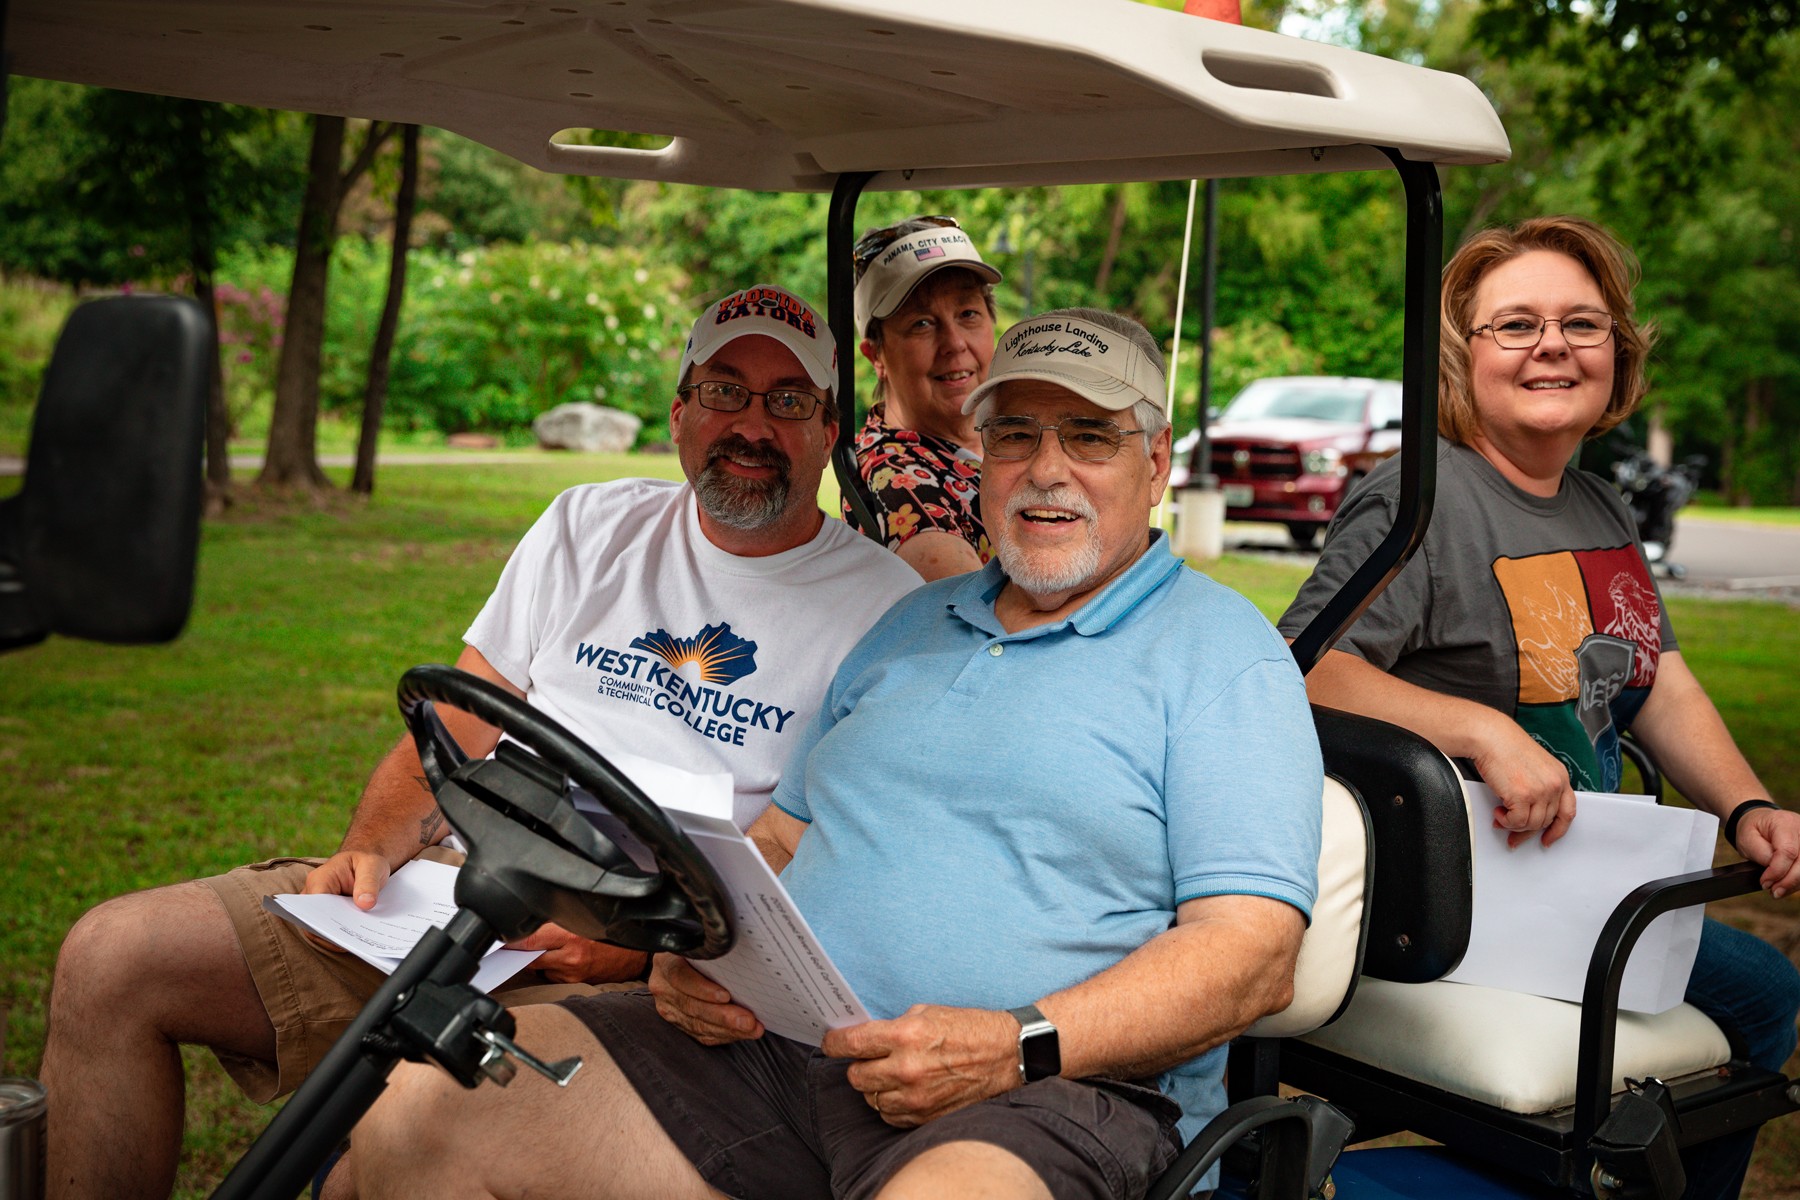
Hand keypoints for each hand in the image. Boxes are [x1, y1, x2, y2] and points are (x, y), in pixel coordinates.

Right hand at [295, 851, 392, 951]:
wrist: (366, 864)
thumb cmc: (366, 863)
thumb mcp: (373, 865)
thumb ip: (368, 882)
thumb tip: (365, 904)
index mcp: (320, 878)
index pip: (313, 904)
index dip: (322, 921)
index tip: (339, 933)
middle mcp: (313, 894)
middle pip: (312, 921)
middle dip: (330, 934)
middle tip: (351, 943)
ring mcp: (317, 907)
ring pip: (318, 930)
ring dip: (336, 939)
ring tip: (356, 944)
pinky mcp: (326, 916)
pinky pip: (328, 931)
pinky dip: (341, 938)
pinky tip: (356, 941)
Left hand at [505, 923, 647, 983]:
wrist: (636, 953)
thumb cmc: (610, 932)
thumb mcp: (583, 919)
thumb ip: (555, 923)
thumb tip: (527, 928)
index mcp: (570, 934)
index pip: (529, 939)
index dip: (511, 940)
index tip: (499, 940)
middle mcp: (570, 956)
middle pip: (530, 956)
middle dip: (522, 951)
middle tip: (515, 944)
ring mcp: (572, 973)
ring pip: (540, 967)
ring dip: (539, 959)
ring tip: (555, 948)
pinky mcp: (575, 984)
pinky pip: (552, 976)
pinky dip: (552, 969)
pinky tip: (564, 960)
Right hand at [647, 955, 762, 1044]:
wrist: (680, 959)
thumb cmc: (697, 947)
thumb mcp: (698, 940)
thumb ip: (712, 949)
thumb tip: (744, 954)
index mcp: (666, 961)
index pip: (680, 976)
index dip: (702, 988)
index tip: (725, 996)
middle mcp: (662, 986)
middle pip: (691, 1005)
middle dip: (722, 1016)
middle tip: (748, 1021)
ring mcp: (668, 1006)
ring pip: (697, 1024)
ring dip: (727, 1029)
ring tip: (751, 1029)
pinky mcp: (678, 1022)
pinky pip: (700, 1034)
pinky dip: (723, 1035)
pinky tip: (741, 1033)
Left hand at [821, 1005, 1017, 1127]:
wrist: (1007, 1054)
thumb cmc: (969, 1028)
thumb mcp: (927, 1013)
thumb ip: (892, 1028)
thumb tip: (864, 1038)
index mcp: (906, 1035)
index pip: (851, 1044)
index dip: (833, 1043)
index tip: (830, 1043)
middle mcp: (907, 1068)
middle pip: (856, 1077)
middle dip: (858, 1066)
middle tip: (869, 1058)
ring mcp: (917, 1097)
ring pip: (871, 1099)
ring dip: (876, 1087)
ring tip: (893, 1074)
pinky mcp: (926, 1116)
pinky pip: (890, 1116)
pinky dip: (892, 1105)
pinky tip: (905, 1090)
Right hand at [1471, 721, 1577, 847]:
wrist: (1491, 737)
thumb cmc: (1506, 747)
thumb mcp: (1535, 766)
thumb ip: (1540, 787)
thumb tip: (1531, 812)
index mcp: (1560, 776)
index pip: (1567, 812)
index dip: (1558, 830)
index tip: (1548, 838)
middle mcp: (1554, 784)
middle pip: (1545, 821)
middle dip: (1527, 830)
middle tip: (1513, 832)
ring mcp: (1540, 791)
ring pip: (1531, 824)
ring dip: (1514, 824)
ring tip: (1502, 815)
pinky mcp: (1523, 796)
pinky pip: (1516, 822)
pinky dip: (1505, 821)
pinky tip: (1498, 811)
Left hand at [1733, 806, 1799, 899]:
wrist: (1761, 823)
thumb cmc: (1753, 830)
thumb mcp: (1747, 839)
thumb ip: (1762, 855)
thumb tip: (1774, 872)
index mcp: (1784, 823)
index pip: (1788, 851)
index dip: (1777, 871)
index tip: (1764, 882)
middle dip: (1788, 881)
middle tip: (1773, 892)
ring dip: (1794, 884)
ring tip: (1777, 890)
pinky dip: (1797, 881)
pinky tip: (1786, 885)